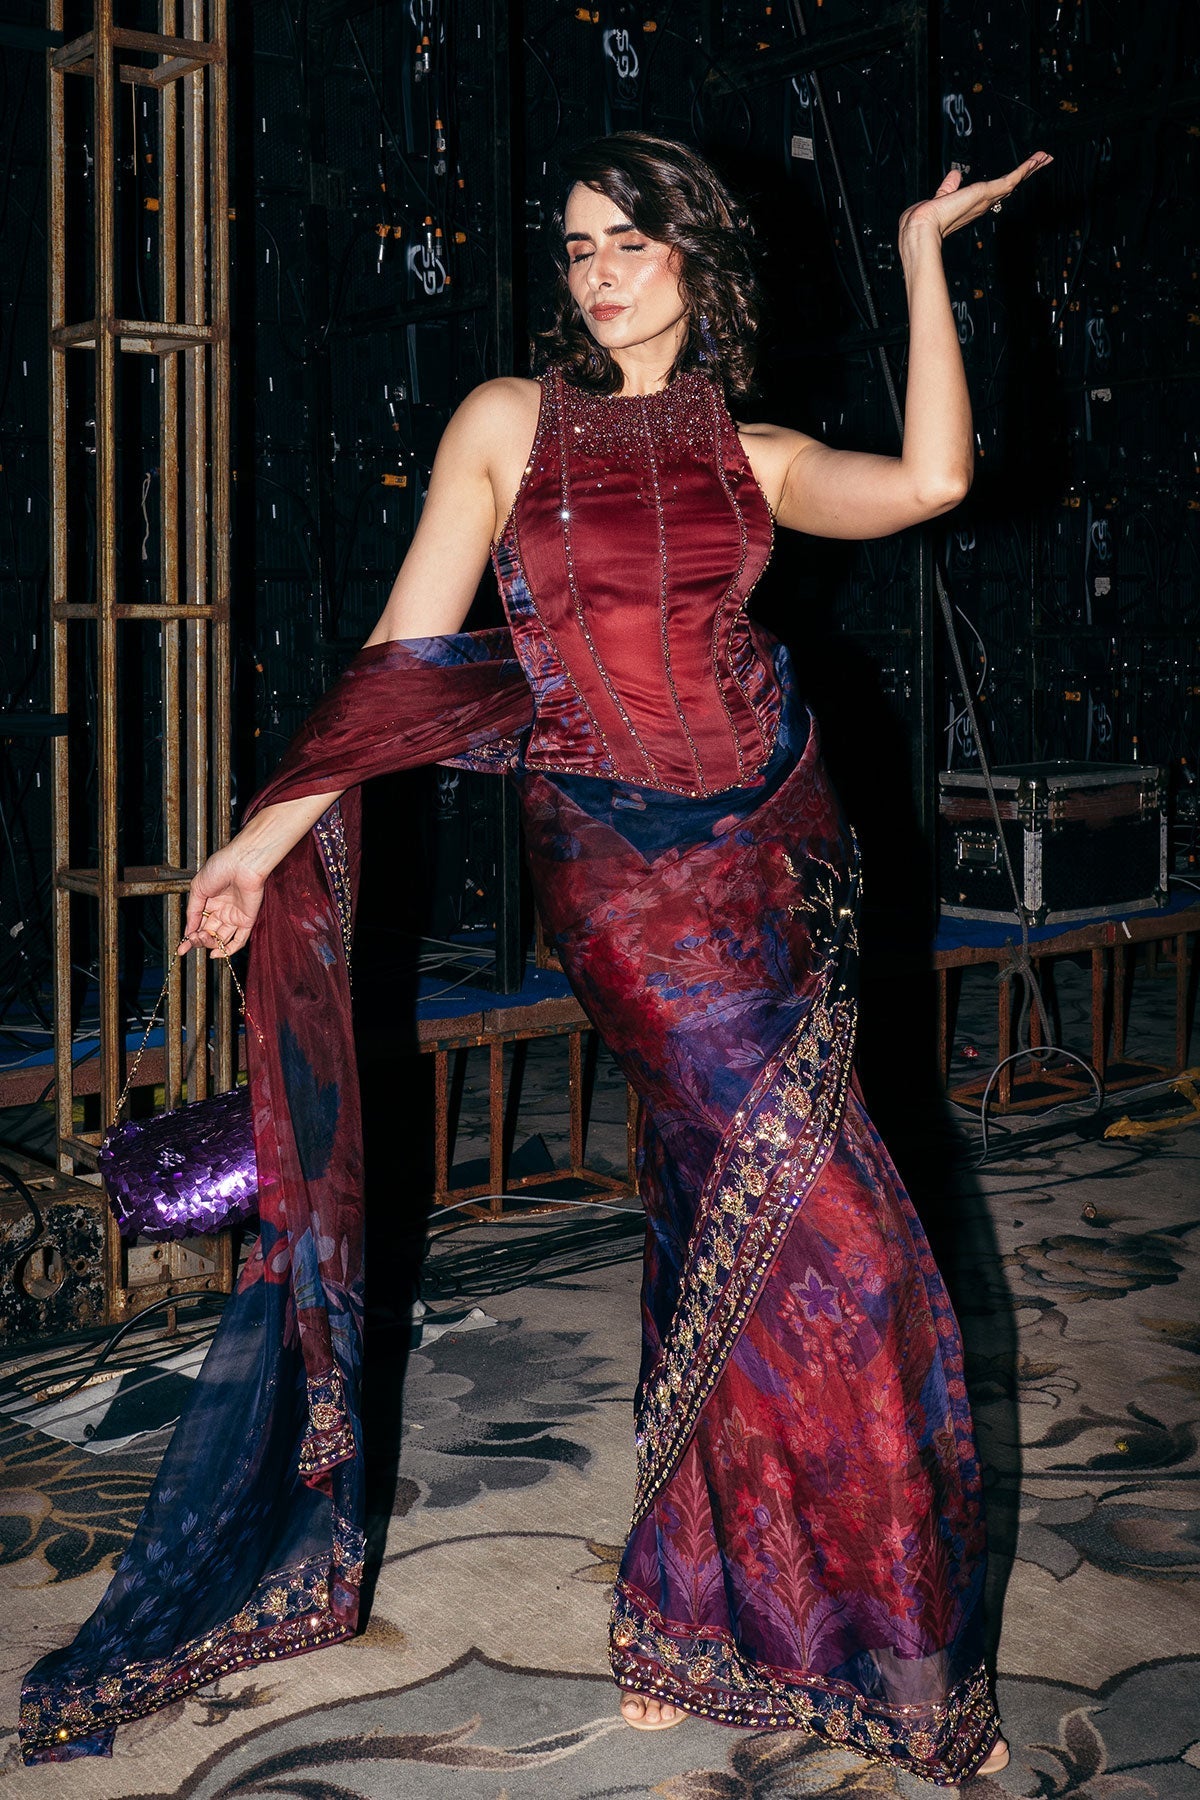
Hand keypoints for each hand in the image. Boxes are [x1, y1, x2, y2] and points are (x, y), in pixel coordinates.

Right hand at [178, 841, 266, 959]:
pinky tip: (217, 953)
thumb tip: (188, 931)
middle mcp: (223, 910)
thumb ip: (192, 911)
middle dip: (199, 939)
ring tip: (203, 938)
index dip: (190, 937)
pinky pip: (239, 940)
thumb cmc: (220, 868)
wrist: (241, 863)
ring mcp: (235, 916)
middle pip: (209, 933)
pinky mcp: (247, 920)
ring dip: (210, 944)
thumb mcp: (198, 888)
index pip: (199, 924)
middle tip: (194, 938)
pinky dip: (228, 950)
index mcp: (210, 902)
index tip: (181, 949)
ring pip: (221, 938)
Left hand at [899, 152, 1052, 242]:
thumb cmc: (926, 217)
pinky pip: (1011, 178)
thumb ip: (949, 186)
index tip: (1019, 175)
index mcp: (973, 204)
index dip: (1008, 182)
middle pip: (1010, 186)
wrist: (922, 226)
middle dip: (1026, 173)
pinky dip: (1024, 168)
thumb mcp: (942, 195)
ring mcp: (987, 199)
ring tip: (1045, 157)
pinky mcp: (988, 193)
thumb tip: (954, 175)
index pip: (995, 191)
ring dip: (1030, 168)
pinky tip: (1036, 159)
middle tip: (1042, 162)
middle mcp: (983, 203)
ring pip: (1014, 181)